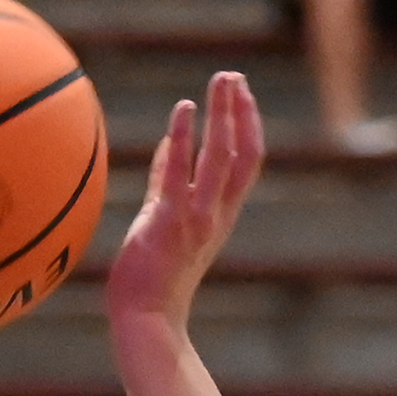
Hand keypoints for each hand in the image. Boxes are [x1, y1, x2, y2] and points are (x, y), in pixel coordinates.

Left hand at [106, 71, 264, 333]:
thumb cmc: (153, 277)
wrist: (147, 320)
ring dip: (224, 115)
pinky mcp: (169, 222)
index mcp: (220, 215)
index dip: (249, 126)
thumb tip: (170, 144)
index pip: (247, 164)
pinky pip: (181, 173)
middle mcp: (216, 214)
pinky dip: (185, 137)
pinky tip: (185, 108)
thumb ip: (167, 181)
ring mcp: (196, 219)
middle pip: (243, 154)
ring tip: (222, 80)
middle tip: (235, 76)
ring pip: (223, 158)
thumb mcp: (164, 221)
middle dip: (242, 112)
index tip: (242, 94)